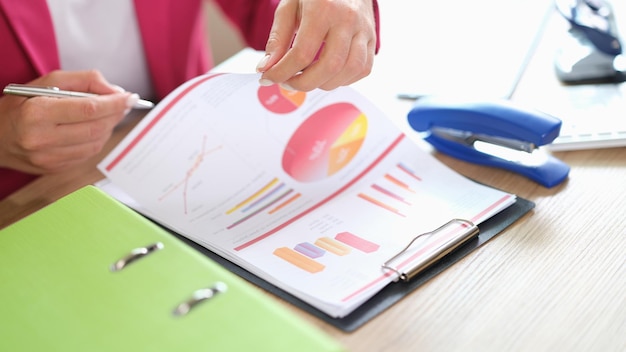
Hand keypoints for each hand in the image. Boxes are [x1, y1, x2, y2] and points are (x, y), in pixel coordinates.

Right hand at [0, 70, 137, 173]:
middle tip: (124, 103)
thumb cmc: (20, 105)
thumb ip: (83, 81)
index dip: (114, 103)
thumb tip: (115, 91)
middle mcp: (42, 139)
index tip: (130, 97)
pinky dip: (97, 139)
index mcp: (37, 113)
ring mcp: (48, 158)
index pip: (88, 109)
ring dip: (109, 127)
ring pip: (96, 143)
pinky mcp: (54, 169)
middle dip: (116, 114)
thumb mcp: (45, 82)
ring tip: (109, 114)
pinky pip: (87, 154)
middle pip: (96, 128)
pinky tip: (94, 128)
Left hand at [256, 0, 376, 90]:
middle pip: (329, 66)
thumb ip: (278, 38)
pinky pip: (363, 69)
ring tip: (307, 79)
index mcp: (323, 8)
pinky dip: (344, 79)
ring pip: (349, 70)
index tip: (269, 78)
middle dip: (304, 83)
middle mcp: (348, 19)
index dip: (283, 72)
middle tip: (288, 83)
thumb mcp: (290, 6)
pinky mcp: (372, 38)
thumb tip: (267, 67)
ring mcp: (364, 30)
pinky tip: (328, 75)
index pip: (302, 53)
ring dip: (325, 84)